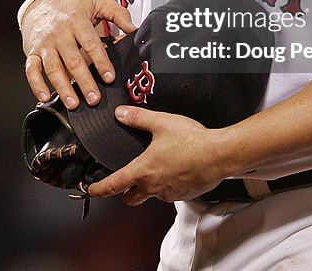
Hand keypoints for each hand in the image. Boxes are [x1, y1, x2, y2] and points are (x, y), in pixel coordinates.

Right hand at [21, 0, 135, 109]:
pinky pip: (31, 70)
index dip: (101, 61)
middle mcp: (59, 32)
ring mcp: (44, 43)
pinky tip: (45, 97)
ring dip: (62, 87)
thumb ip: (118, 13)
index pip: (90, 43)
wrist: (41, 4)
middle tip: (94, 99)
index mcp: (76, 20)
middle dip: (84, 81)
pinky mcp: (32, 52)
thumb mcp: (97, 2)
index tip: (110, 77)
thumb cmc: (72, 7)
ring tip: (74, 104)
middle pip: (72, 59)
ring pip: (52, 67)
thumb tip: (134, 29)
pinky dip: (36, 84)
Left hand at [87, 106, 230, 204]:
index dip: (99, 188)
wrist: (219, 154)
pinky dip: (168, 185)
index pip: (113, 185)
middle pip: (130, 198)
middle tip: (125, 183)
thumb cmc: (192, 141)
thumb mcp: (160, 122)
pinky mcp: (184, 195)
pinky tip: (176, 170)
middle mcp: (154, 186)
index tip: (92, 189)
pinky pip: (170, 194)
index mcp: (143, 170)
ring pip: (152, 196)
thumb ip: (138, 118)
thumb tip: (122, 114)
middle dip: (125, 192)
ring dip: (150, 187)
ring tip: (159, 168)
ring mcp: (169, 193)